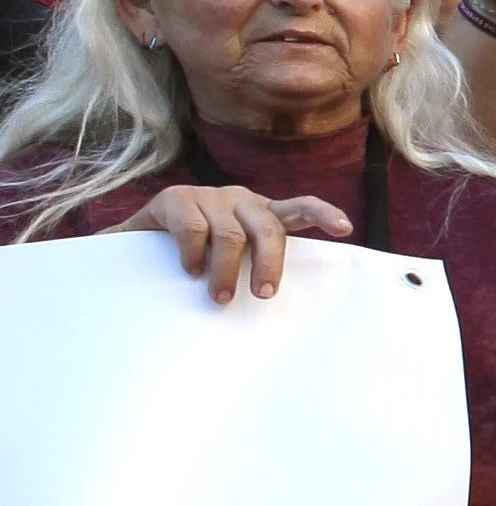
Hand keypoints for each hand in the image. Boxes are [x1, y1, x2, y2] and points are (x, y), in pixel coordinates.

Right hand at [129, 183, 350, 301]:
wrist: (139, 238)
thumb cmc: (198, 254)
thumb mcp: (232, 257)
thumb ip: (255, 267)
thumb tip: (292, 308)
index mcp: (261, 213)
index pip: (300, 207)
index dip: (323, 214)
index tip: (345, 229)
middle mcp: (241, 200)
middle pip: (269, 229)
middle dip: (270, 264)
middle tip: (264, 294)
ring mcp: (210, 197)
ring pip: (231, 235)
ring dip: (226, 271)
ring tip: (220, 297)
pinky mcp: (176, 198)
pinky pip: (193, 228)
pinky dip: (194, 253)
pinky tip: (191, 270)